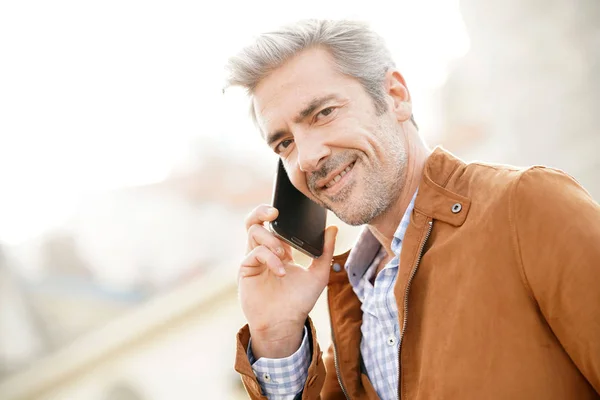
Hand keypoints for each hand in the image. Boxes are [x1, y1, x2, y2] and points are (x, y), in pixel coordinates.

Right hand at [239, 204, 337, 358]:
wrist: (285, 324)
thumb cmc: (300, 302)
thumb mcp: (319, 274)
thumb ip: (326, 251)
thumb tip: (333, 228)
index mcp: (279, 250)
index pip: (274, 224)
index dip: (280, 215)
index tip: (291, 211)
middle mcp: (264, 251)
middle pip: (255, 220)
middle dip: (262, 211)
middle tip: (275, 212)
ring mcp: (253, 259)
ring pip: (253, 231)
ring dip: (271, 239)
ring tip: (283, 253)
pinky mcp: (245, 269)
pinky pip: (254, 252)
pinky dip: (270, 257)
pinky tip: (281, 271)